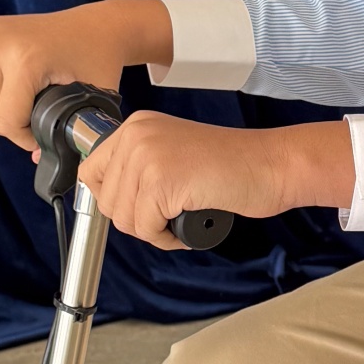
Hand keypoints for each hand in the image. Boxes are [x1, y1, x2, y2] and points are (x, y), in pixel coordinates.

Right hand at [0, 0, 173, 151]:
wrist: (95, 27)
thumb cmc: (97, 63)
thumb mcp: (90, 102)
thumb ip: (66, 136)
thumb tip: (37, 160)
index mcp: (24, 59)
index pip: (4, 122)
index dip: (25, 138)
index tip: (46, 132)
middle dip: (15, 125)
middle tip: (42, 115)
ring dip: (2, 109)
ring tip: (31, 98)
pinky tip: (16, 86)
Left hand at [78, 114, 355, 248]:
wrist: (271, 164)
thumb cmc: (233, 165)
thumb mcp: (174, 152)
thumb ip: (140, 168)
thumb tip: (109, 199)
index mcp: (136, 126)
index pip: (92, 172)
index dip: (113, 199)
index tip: (138, 208)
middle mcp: (136, 135)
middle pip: (107, 201)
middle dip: (136, 219)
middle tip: (169, 216)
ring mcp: (147, 157)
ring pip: (124, 219)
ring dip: (152, 231)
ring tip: (181, 219)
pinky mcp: (162, 182)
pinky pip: (146, 228)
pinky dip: (166, 238)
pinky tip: (188, 224)